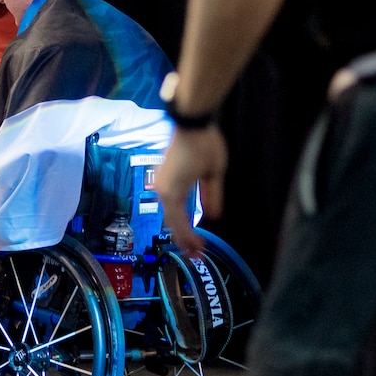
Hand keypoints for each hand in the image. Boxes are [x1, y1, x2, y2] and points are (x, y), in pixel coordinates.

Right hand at [156, 126, 227, 254]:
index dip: (190, 239)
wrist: (191, 122)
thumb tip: (213, 216)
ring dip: (179, 227)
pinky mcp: (163, 176)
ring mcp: (160, 183)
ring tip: (191, 242)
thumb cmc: (204, 146)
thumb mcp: (215, 174)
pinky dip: (177, 214)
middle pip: (171, 221)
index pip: (180, 224)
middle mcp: (162, 190)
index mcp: (172, 193)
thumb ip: (213, 197)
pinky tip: (184, 221)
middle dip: (183, 238)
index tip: (200, 252)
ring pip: (169, 212)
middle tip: (195, 254)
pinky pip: (168, 202)